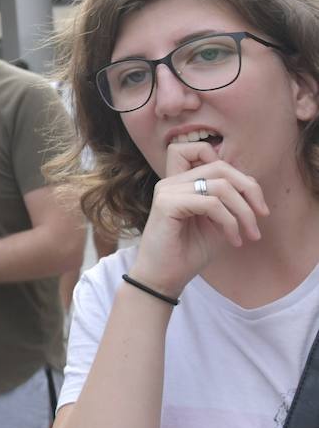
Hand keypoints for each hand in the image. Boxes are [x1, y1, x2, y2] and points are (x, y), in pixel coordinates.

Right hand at [130, 140, 267, 298]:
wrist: (164, 277)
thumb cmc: (188, 251)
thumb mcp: (217, 222)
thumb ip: (227, 200)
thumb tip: (250, 184)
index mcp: (180, 182)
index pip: (200, 150)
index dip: (232, 167)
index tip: (248, 197)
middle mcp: (171, 181)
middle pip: (219, 165)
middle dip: (249, 188)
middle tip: (261, 215)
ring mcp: (167, 191)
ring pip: (220, 185)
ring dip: (244, 211)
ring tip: (249, 234)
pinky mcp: (167, 205)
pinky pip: (211, 203)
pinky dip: (229, 222)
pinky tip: (233, 240)